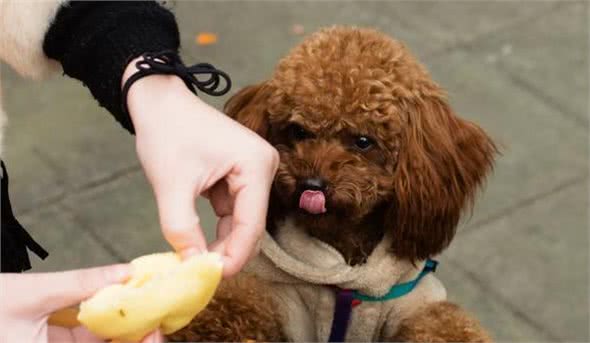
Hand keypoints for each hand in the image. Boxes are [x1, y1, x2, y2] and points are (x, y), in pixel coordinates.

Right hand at [0, 265, 162, 342]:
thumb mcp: (33, 294)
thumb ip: (80, 284)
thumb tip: (126, 272)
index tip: (155, 329)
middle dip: (130, 335)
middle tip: (157, 318)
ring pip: (93, 342)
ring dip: (117, 326)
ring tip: (144, 306)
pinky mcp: (46, 341)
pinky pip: (80, 335)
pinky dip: (98, 321)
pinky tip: (116, 303)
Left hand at [124, 60, 278, 275]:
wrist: (158, 102)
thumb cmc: (166, 132)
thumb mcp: (171, 185)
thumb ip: (181, 229)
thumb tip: (192, 266)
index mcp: (256, 164)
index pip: (251, 224)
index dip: (234, 257)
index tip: (211, 280)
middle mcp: (263, 167)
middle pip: (252, 225)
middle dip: (228, 252)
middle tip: (201, 277)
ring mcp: (254, 171)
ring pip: (242, 222)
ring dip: (221, 242)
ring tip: (196, 262)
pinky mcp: (241, 176)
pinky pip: (233, 212)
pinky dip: (217, 228)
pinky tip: (200, 242)